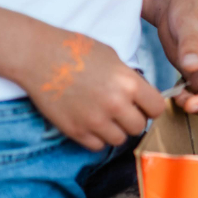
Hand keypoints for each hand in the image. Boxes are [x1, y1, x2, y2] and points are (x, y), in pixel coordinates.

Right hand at [22, 27, 164, 150]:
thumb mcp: (114, 58)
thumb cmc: (77, 51)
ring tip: (106, 117)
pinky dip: (97, 138)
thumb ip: (129, 79)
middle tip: (123, 110)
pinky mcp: (75, 131)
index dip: (151, 107)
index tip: (144, 104)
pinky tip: (91, 123)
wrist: (40, 57)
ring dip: (116, 130)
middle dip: (133, 119)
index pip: (157, 108)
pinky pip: (97, 146)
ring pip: (119, 140)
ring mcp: (94, 121)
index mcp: (129, 84)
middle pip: (139, 127)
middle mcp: (116, 105)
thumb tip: (139, 94)